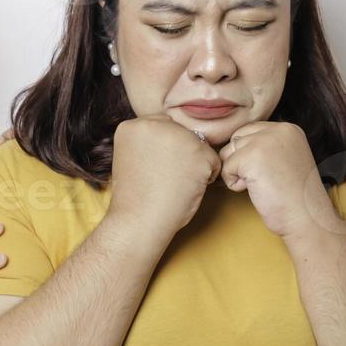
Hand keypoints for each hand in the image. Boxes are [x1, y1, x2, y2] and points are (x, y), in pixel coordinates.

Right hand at [104, 114, 221, 241]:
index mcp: (132, 126)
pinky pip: (213, 160)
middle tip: (166, 179)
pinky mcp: (198, 151)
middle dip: (181, 153)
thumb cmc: (137, 198)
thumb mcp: (133, 157)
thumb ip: (149, 142)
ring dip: (194, 164)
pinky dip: (207, 177)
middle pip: (181, 132)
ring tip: (175, 184)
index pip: (162, 127)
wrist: (139, 221)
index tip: (157, 169)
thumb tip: (175, 140)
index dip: (165, 150)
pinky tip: (187, 189)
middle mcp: (152, 124)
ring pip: (199, 145)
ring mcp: (176, 135)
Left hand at [217, 121, 331, 238]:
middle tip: (262, 180)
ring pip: (229, 152)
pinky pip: (226, 167)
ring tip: (260, 184)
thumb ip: (267, 147)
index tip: (268, 173)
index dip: (250, 154)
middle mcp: (277, 129)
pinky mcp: (251, 157)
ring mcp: (264, 141)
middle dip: (240, 161)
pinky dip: (235, 184)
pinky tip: (257, 190)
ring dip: (237, 172)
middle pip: (237, 139)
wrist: (306, 218)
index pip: (251, 130)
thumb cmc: (295, 197)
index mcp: (289, 129)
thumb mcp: (287, 159)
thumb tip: (234, 145)